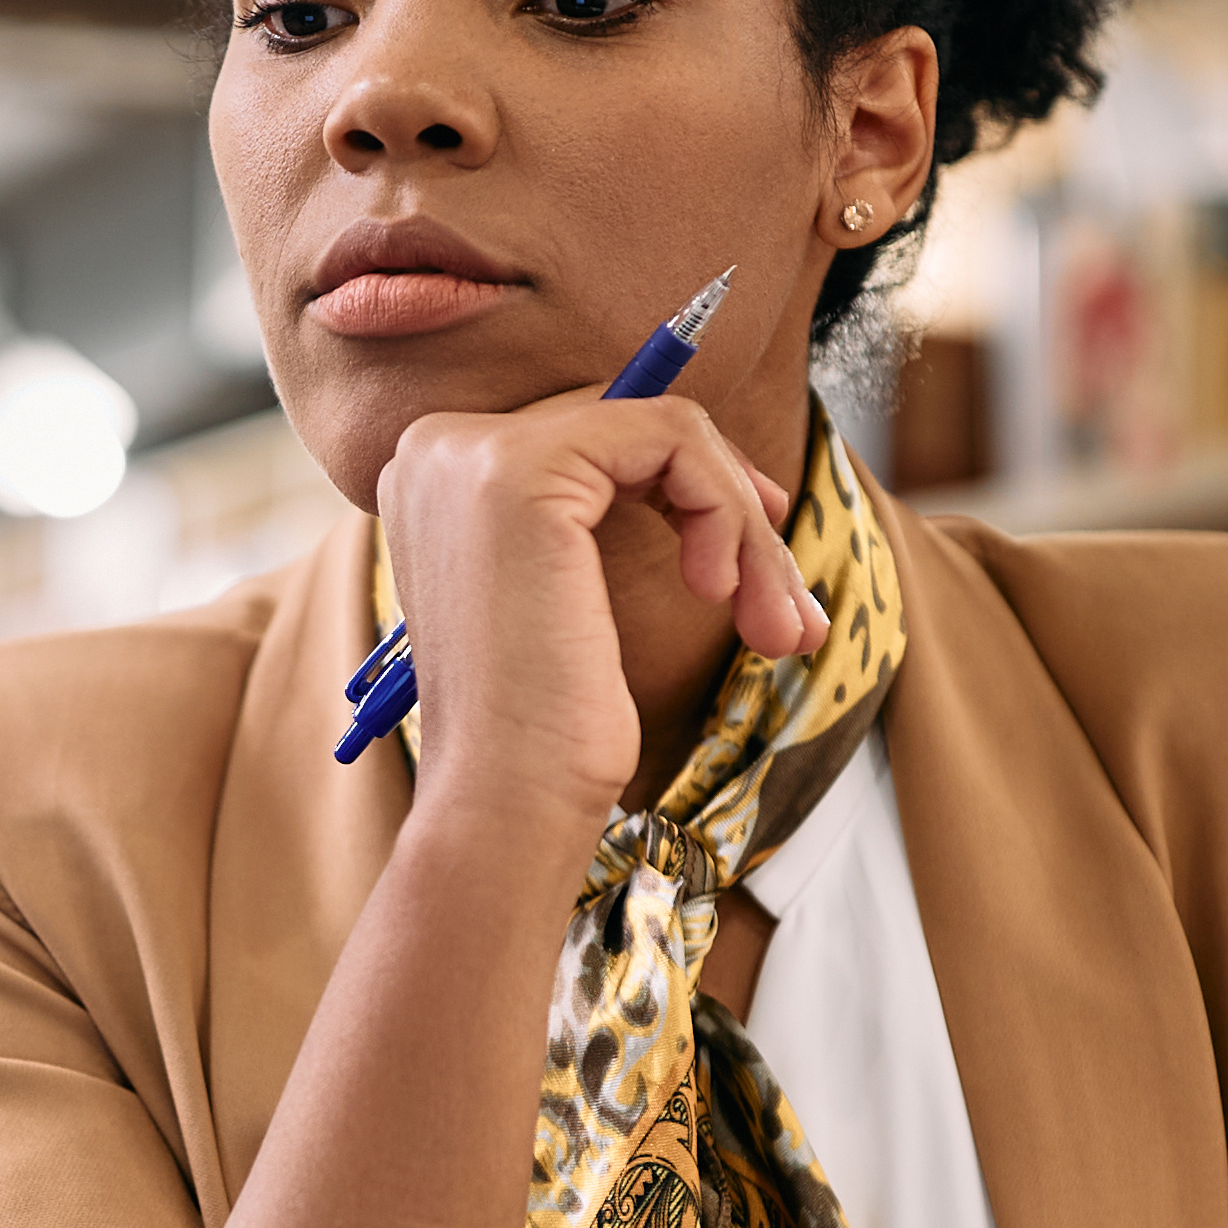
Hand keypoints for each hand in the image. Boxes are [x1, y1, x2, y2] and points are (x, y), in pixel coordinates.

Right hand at [370, 389, 815, 841]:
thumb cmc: (546, 731)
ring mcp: (471, 452)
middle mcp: (437, 448)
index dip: (690, 482)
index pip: (593, 432)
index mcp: (439, 478)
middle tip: (790, 609)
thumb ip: (606, 516)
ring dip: (743, 527)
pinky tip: (716, 591)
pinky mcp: (519, 469)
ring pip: (665, 431)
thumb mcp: (572, 599)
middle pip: (631, 424)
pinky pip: (671, 437)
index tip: (756, 553)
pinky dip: (723, 511)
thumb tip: (734, 476)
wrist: (506, 803)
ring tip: (777, 625)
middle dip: (731, 509)